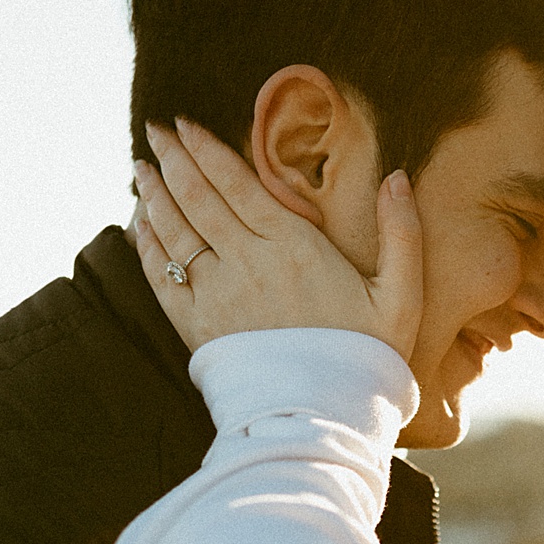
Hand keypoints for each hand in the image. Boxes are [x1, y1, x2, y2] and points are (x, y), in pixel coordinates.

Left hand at [132, 118, 423, 360]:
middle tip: (154, 130)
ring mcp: (217, 295)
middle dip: (172, 158)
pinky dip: (147, 245)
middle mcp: (247, 262)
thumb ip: (403, 233)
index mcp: (293, 245)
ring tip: (142, 168)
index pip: (236, 181)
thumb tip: (398, 176)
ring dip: (153, 194)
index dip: (206, 148)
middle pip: (197, 196)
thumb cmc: (368, 358)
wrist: (324, 419)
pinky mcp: (197, 328)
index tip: (185, 124)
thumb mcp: (403, 296)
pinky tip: (139, 225)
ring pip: (174, 230)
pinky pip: (162, 276)